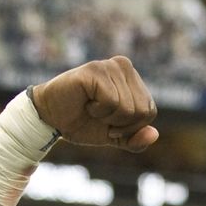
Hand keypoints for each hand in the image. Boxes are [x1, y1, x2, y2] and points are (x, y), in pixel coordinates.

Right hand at [29, 56, 158, 152]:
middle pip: (142, 111)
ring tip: (92, 108)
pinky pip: (111, 101)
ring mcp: (109, 66)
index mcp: (133, 79)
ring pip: (127, 108)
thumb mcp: (115, 138)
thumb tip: (154, 135)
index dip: (131, 127)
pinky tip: (86, 102)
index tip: (110, 123)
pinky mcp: (94, 70)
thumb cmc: (83, 123)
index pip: (150, 112)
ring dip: (107, 118)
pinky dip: (98, 111)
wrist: (51, 118)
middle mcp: (124, 66)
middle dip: (120, 124)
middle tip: (100, 116)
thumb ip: (135, 139)